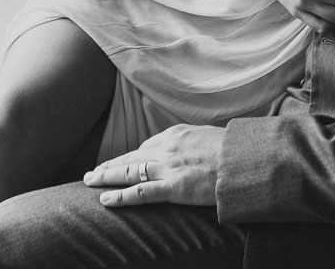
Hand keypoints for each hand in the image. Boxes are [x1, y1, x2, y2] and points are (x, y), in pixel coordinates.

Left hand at [83, 124, 224, 207]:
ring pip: (129, 172)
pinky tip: (106, 199)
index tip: (116, 163)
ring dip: (106, 178)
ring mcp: (168, 168)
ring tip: (90, 183)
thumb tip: (188, 150)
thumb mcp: (208, 137)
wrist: (244, 160)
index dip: (127, 157)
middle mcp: (167, 148)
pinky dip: (121, 196)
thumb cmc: (232, 150)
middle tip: (92, 173)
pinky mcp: (174, 187)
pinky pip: (141, 192)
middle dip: (109, 166)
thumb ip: (191, 143)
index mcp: (176, 135)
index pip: (144, 147)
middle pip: (130, 157)